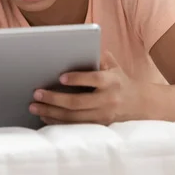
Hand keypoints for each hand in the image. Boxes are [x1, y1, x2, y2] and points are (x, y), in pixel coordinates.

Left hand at [29, 52, 143, 124]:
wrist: (139, 104)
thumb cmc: (118, 80)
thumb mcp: (113, 65)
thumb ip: (98, 57)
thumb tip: (78, 47)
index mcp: (112, 81)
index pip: (94, 79)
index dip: (78, 79)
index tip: (61, 77)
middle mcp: (108, 99)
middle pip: (78, 102)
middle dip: (55, 98)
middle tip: (37, 93)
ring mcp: (103, 116)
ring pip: (74, 117)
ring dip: (52, 112)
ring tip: (35, 106)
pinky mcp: (98, 126)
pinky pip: (75, 126)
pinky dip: (58, 122)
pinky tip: (45, 116)